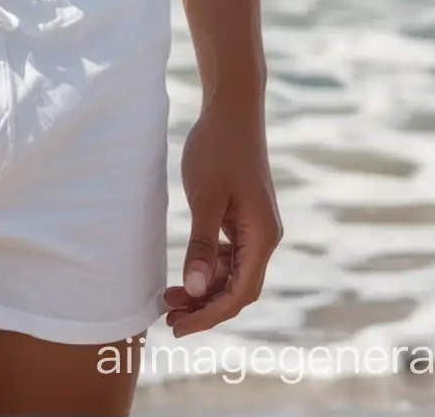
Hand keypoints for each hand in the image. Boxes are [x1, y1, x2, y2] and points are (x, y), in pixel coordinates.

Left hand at [162, 91, 281, 336]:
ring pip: (234, 273)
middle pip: (238, 289)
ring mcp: (256, 227)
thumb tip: (195, 290)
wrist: (233, 108)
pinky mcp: (245, 217)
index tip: (178, 327)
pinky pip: (231, 255)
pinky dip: (210, 268)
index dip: (208, 315)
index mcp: (261, 236)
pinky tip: (189, 272)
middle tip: (169, 319)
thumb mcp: (205, 198)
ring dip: (206, 289)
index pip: (238, 293)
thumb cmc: (218, 148)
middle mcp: (265, 237)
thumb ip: (201, 246)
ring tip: (171, 298)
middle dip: (206, 308)